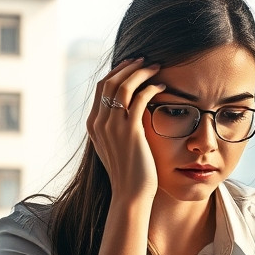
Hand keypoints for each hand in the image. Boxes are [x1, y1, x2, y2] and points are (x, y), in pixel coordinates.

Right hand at [86, 58, 167, 204]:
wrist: (130, 195)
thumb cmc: (129, 174)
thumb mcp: (116, 148)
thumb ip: (116, 130)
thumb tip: (128, 114)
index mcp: (93, 125)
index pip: (101, 88)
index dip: (116, 73)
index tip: (132, 66)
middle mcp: (99, 123)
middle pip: (109, 82)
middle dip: (127, 67)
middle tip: (144, 60)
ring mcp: (112, 126)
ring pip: (123, 86)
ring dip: (139, 72)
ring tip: (155, 67)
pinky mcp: (130, 131)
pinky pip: (138, 100)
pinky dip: (150, 88)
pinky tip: (161, 87)